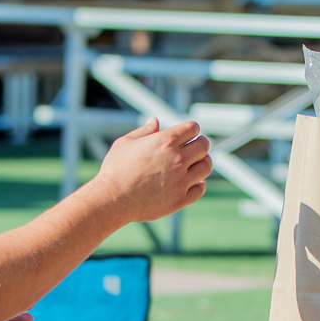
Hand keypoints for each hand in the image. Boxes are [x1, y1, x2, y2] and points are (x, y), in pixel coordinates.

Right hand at [90, 117, 210, 222]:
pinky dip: (199, 184)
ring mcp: (181, 180)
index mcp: (165, 141)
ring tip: (196, 164)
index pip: (193, 128)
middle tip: (196, 147)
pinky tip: (192, 181)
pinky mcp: (181, 198)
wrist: (113, 199)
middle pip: (204, 146)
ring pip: (206, 167)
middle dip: (201, 144)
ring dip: (203, 163)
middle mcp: (177, 159)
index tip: (190, 133)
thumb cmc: (115, 170)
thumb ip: (144, 131)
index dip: (192, 129)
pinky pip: (200, 188)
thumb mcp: (125, 143)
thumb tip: (154, 121)